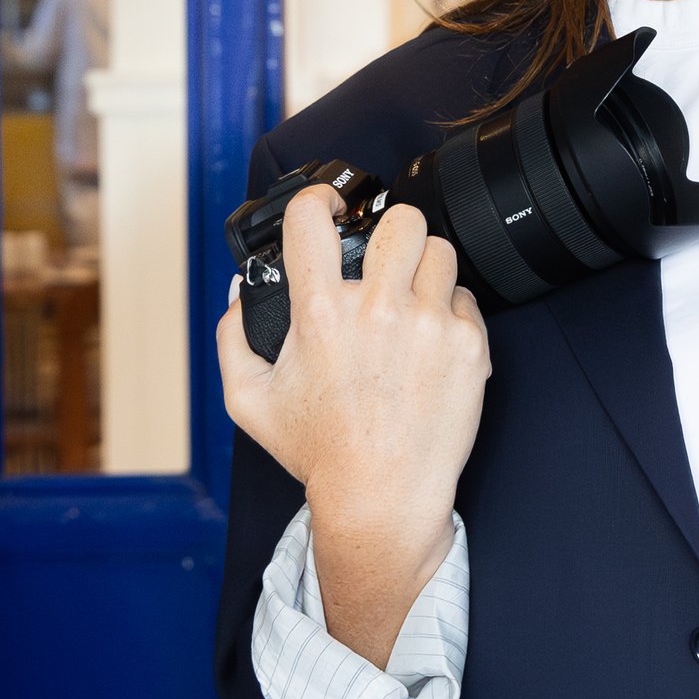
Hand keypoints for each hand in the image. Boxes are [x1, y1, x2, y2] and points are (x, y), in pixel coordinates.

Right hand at [217, 186, 488, 666]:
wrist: (383, 497)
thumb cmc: (318, 452)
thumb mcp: (248, 400)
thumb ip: (232, 337)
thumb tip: (237, 290)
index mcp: (320, 314)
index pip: (312, 218)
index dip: (317, 200)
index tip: (327, 207)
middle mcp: (378, 310)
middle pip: (400, 219)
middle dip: (389, 233)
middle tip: (383, 260)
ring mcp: (428, 325)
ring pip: (440, 250)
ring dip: (422, 269)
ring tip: (408, 302)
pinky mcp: (467, 345)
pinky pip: (465, 297)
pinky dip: (448, 312)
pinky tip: (428, 342)